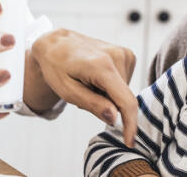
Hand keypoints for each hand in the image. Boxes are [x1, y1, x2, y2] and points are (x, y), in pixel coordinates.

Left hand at [27, 29, 137, 145]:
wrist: (56, 43)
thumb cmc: (57, 66)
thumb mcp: (67, 91)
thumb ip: (92, 104)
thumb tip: (115, 118)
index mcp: (102, 66)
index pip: (126, 101)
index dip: (130, 125)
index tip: (129, 142)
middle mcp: (117, 56)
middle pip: (123, 98)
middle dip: (107, 105)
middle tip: (84, 95)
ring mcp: (123, 53)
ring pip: (123, 91)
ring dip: (107, 95)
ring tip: (87, 83)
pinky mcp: (125, 54)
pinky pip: (123, 82)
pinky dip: (110, 86)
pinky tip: (95, 77)